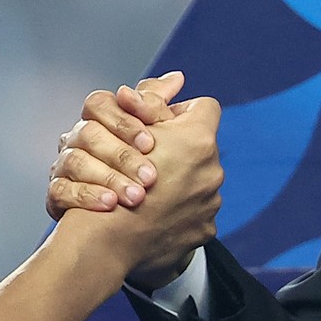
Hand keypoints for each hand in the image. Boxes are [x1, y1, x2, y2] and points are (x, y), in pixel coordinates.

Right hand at [46, 71, 184, 219]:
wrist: (123, 224)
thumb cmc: (145, 172)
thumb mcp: (159, 137)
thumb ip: (161, 108)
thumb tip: (177, 78)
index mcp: (100, 120)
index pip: (99, 104)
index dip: (124, 120)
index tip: (151, 143)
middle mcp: (78, 138)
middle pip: (89, 132)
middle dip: (123, 155)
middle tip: (151, 177)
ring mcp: (63, 166)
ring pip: (75, 161)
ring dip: (109, 178)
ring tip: (137, 197)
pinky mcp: (55, 194)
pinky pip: (60, 190)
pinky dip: (87, 196)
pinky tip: (110, 205)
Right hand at [62, 92, 223, 289]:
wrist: (107, 242)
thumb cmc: (112, 178)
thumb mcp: (128, 130)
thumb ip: (153, 102)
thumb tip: (177, 79)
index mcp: (198, 140)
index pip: (203, 108)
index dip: (179, 113)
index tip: (160, 126)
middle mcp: (212, 170)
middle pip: (200, 147)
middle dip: (177, 151)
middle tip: (150, 162)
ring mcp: (211, 203)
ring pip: (197, 180)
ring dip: (178, 182)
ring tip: (149, 192)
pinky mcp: (204, 229)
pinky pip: (195, 212)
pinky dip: (178, 211)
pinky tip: (155, 215)